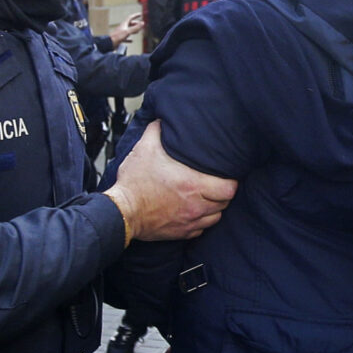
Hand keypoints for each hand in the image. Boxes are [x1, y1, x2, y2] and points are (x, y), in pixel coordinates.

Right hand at [105, 120, 236, 241]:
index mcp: (192, 185)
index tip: (224, 176)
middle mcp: (195, 205)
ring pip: (216, 217)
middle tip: (215, 185)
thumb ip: (156, 130)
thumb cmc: (134, 183)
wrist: (122, 212)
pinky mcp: (181, 233)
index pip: (229, 188)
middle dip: (222, 194)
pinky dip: (201, 221)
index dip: (230, 181)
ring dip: (214, 208)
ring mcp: (189, 221)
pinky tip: (193, 211)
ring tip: (206, 198)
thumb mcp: (144, 149)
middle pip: (225, 203)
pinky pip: (201, 229)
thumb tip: (162, 119)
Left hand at [109, 12, 144, 46]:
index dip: (136, 15)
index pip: (130, 17)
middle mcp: (122, 27)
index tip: (140, 14)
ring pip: (128, 30)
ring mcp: (121, 33)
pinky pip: (126, 38)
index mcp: (124, 24)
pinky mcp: (120, 38)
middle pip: (130, 23)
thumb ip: (135, 28)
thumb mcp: (128, 31)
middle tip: (140, 24)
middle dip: (136, 23)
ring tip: (138, 31)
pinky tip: (131, 40)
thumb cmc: (117, 37)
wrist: (109, 43)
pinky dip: (129, 38)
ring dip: (133, 30)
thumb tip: (142, 23)